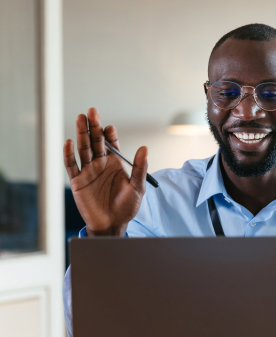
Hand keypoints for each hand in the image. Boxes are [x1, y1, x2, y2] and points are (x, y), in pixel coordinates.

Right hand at [63, 107, 147, 235]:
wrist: (113, 224)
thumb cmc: (127, 207)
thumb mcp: (137, 187)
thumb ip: (140, 168)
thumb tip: (144, 148)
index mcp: (115, 163)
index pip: (111, 143)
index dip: (109, 134)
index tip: (109, 127)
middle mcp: (101, 164)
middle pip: (95, 141)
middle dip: (93, 127)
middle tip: (91, 112)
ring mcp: (88, 171)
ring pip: (83, 149)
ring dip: (81, 134)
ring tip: (80, 119)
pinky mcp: (78, 181)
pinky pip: (71, 165)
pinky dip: (69, 154)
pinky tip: (68, 142)